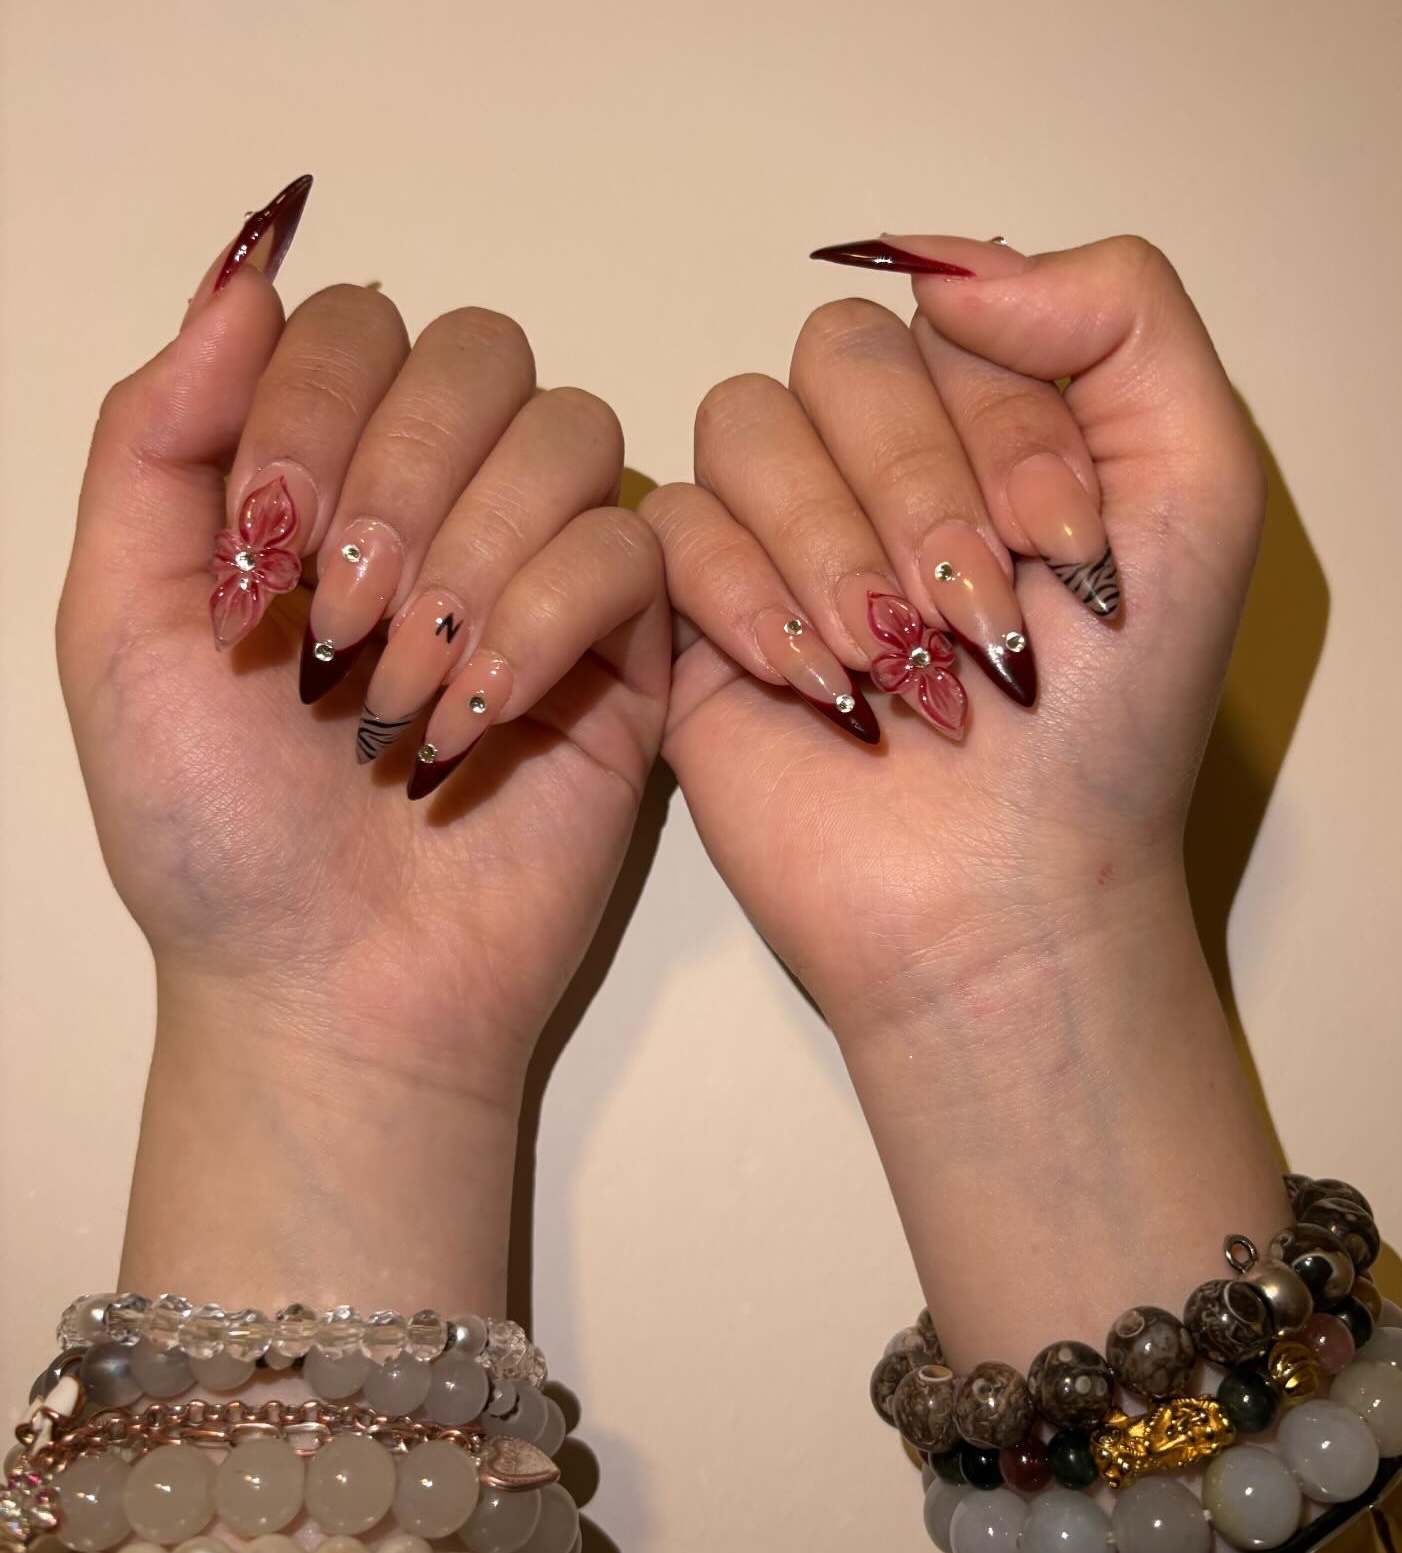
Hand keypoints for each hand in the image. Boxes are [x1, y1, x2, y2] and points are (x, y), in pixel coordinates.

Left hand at [58, 178, 668, 1304]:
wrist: (328, 984)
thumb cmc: (214, 826)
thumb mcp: (118, 622)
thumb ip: (157, 439)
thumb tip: (246, 271)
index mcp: (323, 474)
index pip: (354, 327)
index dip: (310, 406)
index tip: (258, 554)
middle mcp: (445, 501)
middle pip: (480, 354)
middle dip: (400, 481)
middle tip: (335, 628)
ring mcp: (546, 570)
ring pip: (570, 434)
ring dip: (472, 558)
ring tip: (401, 689)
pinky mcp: (628, 650)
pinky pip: (631, 548)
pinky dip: (545, 623)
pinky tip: (478, 718)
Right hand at [642, 234, 1265, 1037]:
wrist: (1002, 899)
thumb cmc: (1111, 727)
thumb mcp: (1199, 497)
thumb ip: (1126, 321)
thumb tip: (948, 264)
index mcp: (993, 425)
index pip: (957, 322)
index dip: (1009, 429)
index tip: (1064, 551)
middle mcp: (881, 464)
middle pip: (839, 356)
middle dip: (915, 490)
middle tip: (971, 624)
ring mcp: (784, 534)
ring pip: (746, 423)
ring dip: (830, 548)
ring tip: (888, 669)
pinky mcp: (700, 614)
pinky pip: (675, 525)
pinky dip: (745, 598)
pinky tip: (813, 686)